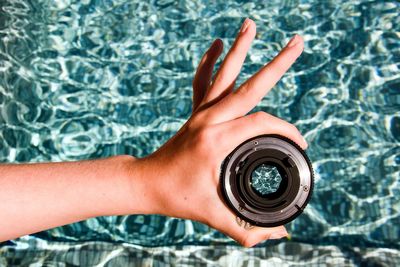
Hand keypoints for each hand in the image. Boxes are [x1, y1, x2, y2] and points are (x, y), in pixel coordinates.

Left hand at [134, 18, 306, 247]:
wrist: (146, 183)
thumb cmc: (176, 197)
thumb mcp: (213, 215)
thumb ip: (246, 229)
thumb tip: (277, 235)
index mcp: (217, 141)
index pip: (262, 124)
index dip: (287, 130)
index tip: (299, 143)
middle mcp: (210, 120)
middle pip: (250, 86)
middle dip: (278, 64)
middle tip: (298, 42)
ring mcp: (201, 113)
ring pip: (224, 74)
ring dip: (240, 49)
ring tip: (250, 24)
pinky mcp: (195, 113)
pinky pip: (202, 81)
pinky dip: (209, 61)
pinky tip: (217, 45)